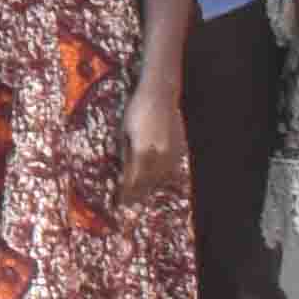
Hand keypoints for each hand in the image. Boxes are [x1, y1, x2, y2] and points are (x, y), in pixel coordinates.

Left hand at [116, 78, 190, 211]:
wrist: (160, 94)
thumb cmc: (136, 111)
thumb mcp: (124, 132)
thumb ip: (125, 154)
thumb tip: (124, 174)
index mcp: (142, 151)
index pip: (133, 180)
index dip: (126, 193)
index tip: (119, 202)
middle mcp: (159, 155)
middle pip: (147, 183)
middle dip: (137, 194)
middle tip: (128, 204)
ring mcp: (172, 153)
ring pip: (161, 178)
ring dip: (150, 188)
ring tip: (141, 196)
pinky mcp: (180, 149)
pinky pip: (171, 170)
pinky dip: (162, 178)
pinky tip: (155, 182)